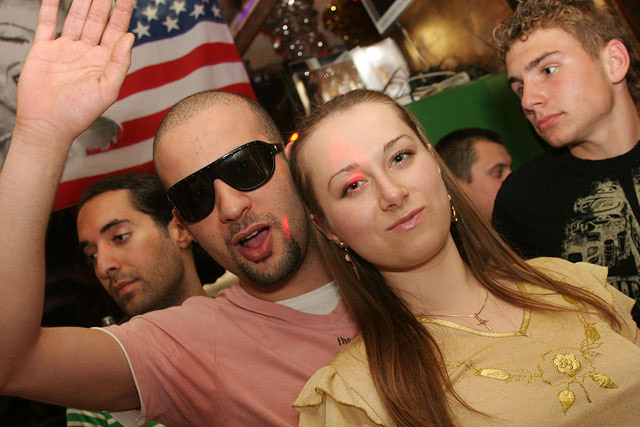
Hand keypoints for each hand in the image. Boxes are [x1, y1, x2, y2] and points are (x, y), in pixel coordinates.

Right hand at [14, 0, 133, 143]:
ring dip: (83, 0)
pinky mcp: (44, 50)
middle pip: (97, 19)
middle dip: (104, 1)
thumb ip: (120, 63)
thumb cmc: (79, 114)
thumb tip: (130, 36)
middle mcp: (86, 53)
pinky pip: (47, 23)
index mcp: (104, 62)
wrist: (47, 125)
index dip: (122, 11)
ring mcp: (65, 50)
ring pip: (76, 17)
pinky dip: (50, 6)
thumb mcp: (107, 90)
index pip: (116, 30)